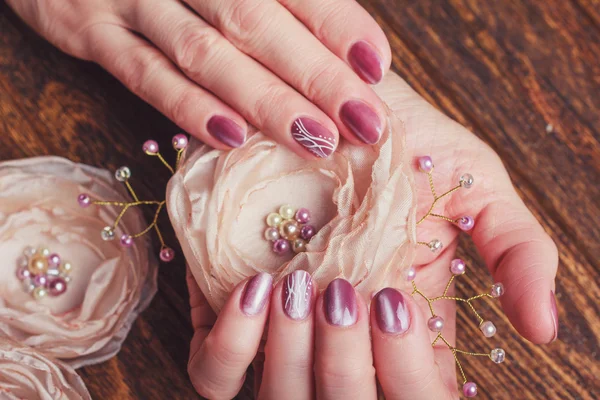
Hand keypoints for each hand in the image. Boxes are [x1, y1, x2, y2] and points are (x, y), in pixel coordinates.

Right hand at [7, 0, 390, 157]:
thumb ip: (275, 3)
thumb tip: (344, 52)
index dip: (338, 24)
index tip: (376, 68)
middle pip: (258, 22)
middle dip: (316, 75)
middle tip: (365, 122)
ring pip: (207, 53)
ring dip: (263, 100)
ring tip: (315, 139)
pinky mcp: (92, 30)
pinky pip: (144, 74)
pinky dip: (188, 107)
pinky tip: (232, 138)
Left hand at [186, 72, 557, 398]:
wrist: (331, 102)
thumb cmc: (407, 143)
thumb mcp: (478, 186)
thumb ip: (518, 251)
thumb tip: (544, 328)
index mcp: (406, 329)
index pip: (415, 398)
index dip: (412, 380)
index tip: (398, 307)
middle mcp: (344, 339)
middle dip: (349, 367)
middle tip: (348, 292)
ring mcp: (283, 331)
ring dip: (292, 357)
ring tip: (300, 283)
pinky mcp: (223, 309)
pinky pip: (214, 372)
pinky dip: (231, 346)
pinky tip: (255, 290)